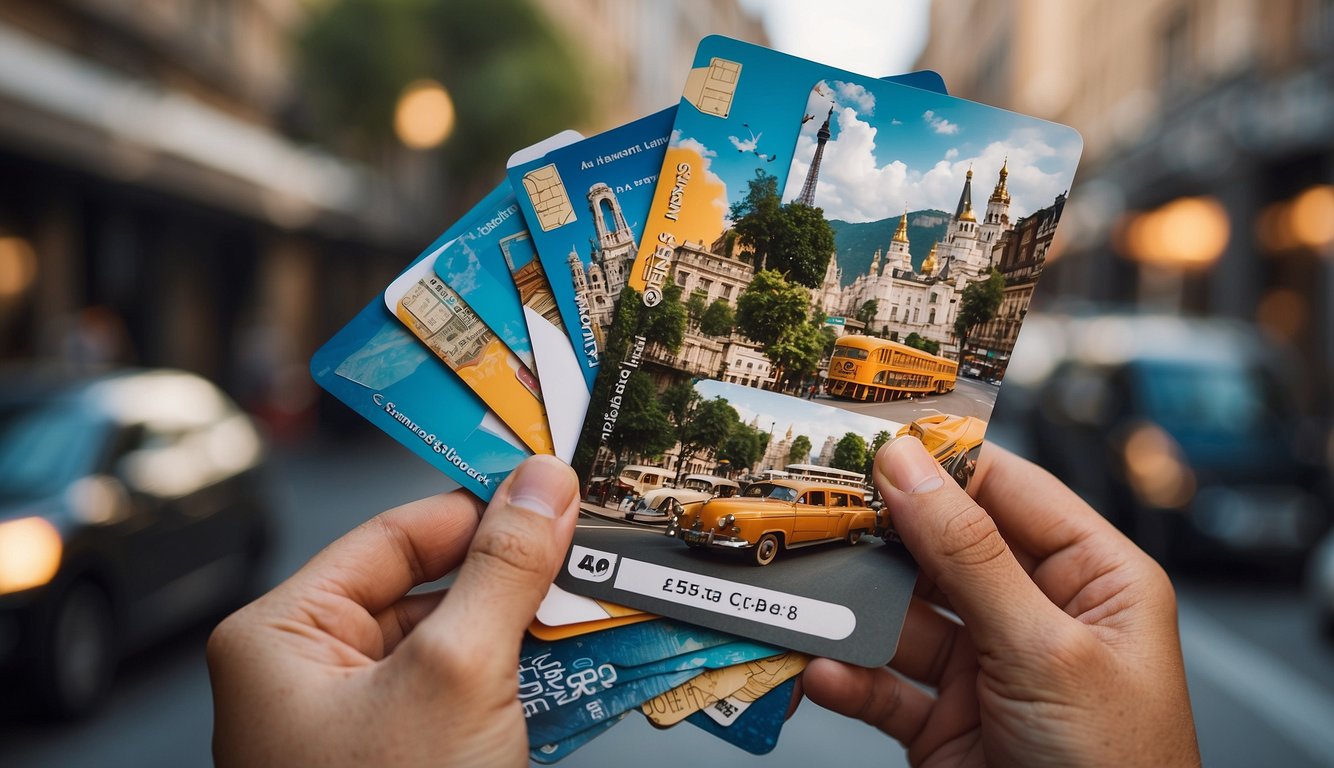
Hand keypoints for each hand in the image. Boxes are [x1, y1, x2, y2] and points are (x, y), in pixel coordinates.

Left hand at [207, 455, 579, 767]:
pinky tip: (586, 664)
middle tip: (587, 550)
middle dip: (517, 576)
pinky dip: (532, 680)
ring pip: (464, 642)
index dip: (476, 506)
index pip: (392, 535)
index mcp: (284, 638)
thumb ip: (503, 569)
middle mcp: (316, 675)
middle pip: (434, 588)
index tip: (547, 488)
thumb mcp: (456, 673)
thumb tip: (539, 489)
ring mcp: (366, 725)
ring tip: (599, 606)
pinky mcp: (413, 760)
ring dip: (535, 630)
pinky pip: (478, 695)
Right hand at [803, 438, 1200, 766]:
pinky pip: (885, 686)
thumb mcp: (1044, 650)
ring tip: (808, 597)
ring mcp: (988, 670)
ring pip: (903, 620)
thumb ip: (970, 557)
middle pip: (943, 552)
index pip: (1010, 492)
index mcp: (1093, 580)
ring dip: (854, 615)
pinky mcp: (945, 723)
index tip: (873, 442)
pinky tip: (824, 672)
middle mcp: (1039, 616)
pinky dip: (850, 679)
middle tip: (818, 513)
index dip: (942, 464)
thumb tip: (911, 470)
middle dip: (881, 540)